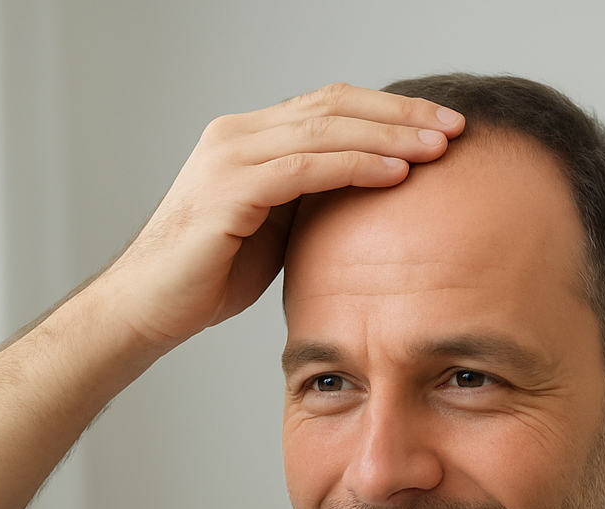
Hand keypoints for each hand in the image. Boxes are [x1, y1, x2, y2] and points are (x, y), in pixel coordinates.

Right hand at [90, 83, 463, 351]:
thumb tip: (370, 194)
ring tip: (439, 145)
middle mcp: (237, 134)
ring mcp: (231, 156)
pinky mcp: (230, 189)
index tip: (441, 124)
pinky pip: (307, 167)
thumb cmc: (208, 276)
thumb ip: (311, 200)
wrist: (148, 308)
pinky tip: (396, 172)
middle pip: (336, 105)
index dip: (390, 110)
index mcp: (249, 137)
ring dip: (390, 134)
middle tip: (456, 126)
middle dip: (402, 113)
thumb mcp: (274, 228)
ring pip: (326, 129)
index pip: (332, 106)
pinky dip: (356, 166)